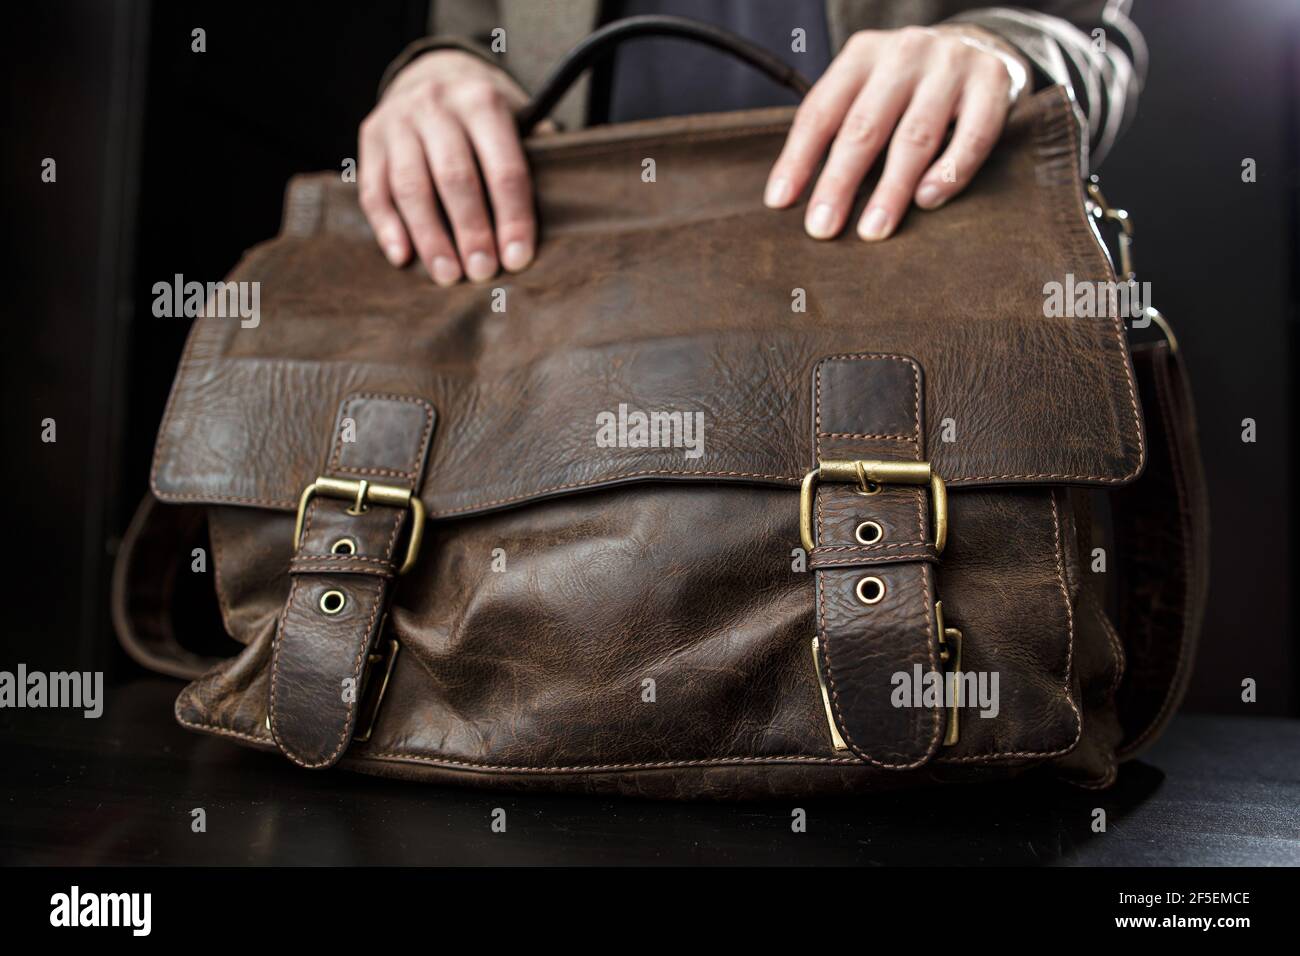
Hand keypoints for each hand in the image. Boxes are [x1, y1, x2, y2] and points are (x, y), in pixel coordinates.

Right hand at [359, 50, 535, 284]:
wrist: (431, 74)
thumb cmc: (485, 116)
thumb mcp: (517, 118)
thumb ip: (537, 156)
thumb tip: (564, 208)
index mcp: (483, 100)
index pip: (504, 167)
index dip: (513, 217)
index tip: (518, 259)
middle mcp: (436, 105)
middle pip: (455, 178)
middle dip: (472, 231)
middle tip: (483, 273)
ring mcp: (398, 121)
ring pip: (411, 187)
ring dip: (430, 238)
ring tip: (448, 276)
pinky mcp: (370, 140)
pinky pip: (375, 190)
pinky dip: (388, 228)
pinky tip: (403, 257)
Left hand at [764, 26, 1027, 240]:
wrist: (981, 44)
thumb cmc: (908, 85)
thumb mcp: (868, 89)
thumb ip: (839, 128)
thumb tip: (794, 196)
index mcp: (862, 56)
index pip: (821, 111)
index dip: (798, 158)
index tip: (780, 202)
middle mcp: (904, 55)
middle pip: (864, 126)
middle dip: (839, 182)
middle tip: (822, 228)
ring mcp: (951, 67)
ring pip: (915, 135)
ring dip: (891, 188)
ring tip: (873, 230)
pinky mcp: (993, 84)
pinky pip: (972, 136)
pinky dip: (949, 172)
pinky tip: (927, 201)